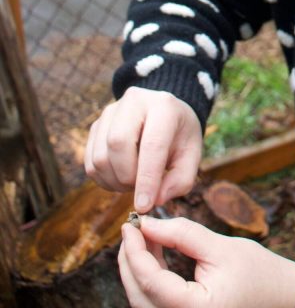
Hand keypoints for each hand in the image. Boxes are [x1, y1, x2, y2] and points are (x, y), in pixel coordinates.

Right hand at [84, 87, 202, 211]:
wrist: (164, 115)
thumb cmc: (179, 137)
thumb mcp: (191, 155)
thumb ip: (181, 180)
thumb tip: (156, 199)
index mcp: (164, 106)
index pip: (152, 144)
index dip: (147, 179)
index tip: (144, 206)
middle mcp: (133, 101)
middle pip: (117, 144)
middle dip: (127, 177)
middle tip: (142, 189)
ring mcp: (110, 112)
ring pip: (100, 156)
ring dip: (115, 181)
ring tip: (134, 182)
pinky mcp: (96, 125)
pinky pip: (90, 162)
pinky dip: (104, 179)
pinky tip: (121, 177)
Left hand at [118, 215, 294, 307]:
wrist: (282, 298)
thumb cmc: (257, 269)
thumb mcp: (219, 245)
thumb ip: (180, 233)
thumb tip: (145, 225)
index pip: (152, 284)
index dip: (135, 253)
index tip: (130, 226)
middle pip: (142, 300)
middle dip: (131, 263)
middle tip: (131, 231)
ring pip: (146, 307)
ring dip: (139, 273)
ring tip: (141, 240)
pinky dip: (152, 285)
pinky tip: (153, 258)